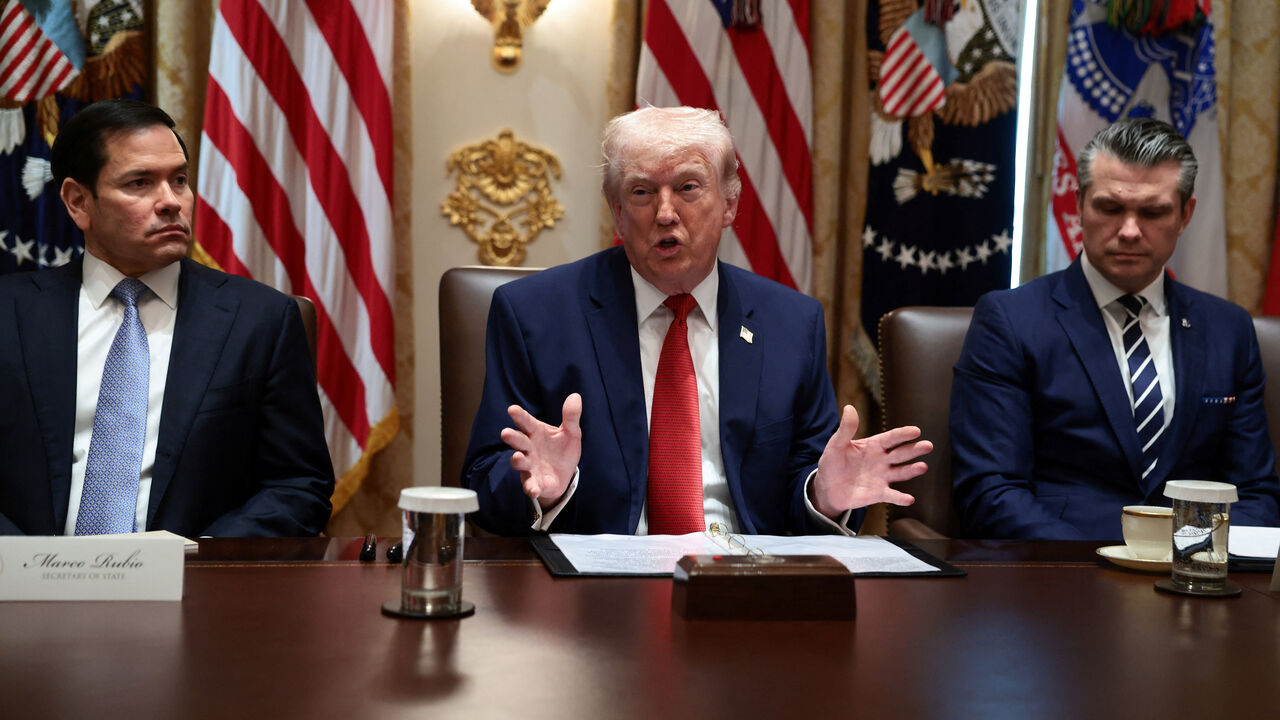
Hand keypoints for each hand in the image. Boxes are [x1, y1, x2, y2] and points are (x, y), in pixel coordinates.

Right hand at [500, 393, 582, 508]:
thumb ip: (571, 417)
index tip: (512, 409)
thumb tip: (575, 396)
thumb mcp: (571, 433)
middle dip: (512, 437)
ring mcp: (530, 466)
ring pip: (519, 462)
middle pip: (518, 441)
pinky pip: (530, 485)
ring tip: (519, 458)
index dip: (519, 416)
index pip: (526, 422)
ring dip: (517, 460)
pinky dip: (531, 487)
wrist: (564, 475)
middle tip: (506, 433)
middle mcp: (529, 448)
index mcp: (536, 432)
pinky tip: (533, 489)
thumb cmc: (562, 450)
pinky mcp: (535, 482)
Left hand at [812, 405, 931, 517]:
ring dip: (912, 470)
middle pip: (901, 454)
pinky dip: (900, 498)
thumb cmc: (833, 462)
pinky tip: (909, 499)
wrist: (828, 487)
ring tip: (923, 467)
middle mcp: (882, 460)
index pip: (891, 438)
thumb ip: (845, 428)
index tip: (915, 431)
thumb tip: (849, 407)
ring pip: (901, 473)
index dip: (903, 434)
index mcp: (874, 445)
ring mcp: (882, 477)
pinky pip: (891, 495)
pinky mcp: (879, 493)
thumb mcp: (837, 444)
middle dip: (914, 450)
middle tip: (928, 445)